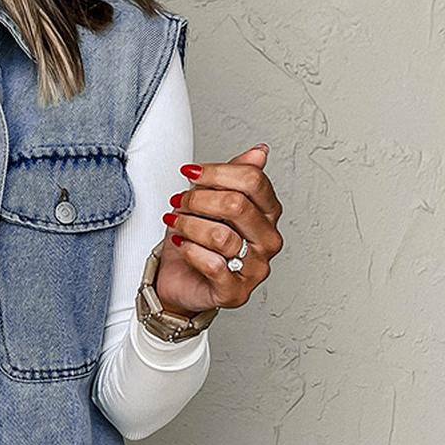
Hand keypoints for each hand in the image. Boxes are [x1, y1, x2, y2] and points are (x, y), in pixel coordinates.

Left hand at [155, 142, 282, 316]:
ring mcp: (256, 268)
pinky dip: (190, 251)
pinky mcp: (236, 292)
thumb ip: (235, 175)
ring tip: (176, 225)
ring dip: (189, 226)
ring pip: (221, 235)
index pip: (253, 181)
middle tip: (178, 202)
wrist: (180, 280)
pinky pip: (213, 265)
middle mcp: (268, 240)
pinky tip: (182, 246)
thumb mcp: (212, 200)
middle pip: (236, 205)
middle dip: (198, 200)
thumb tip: (260, 152)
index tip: (191, 173)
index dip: (217, 173)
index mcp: (268, 214)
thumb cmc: (198, 241)